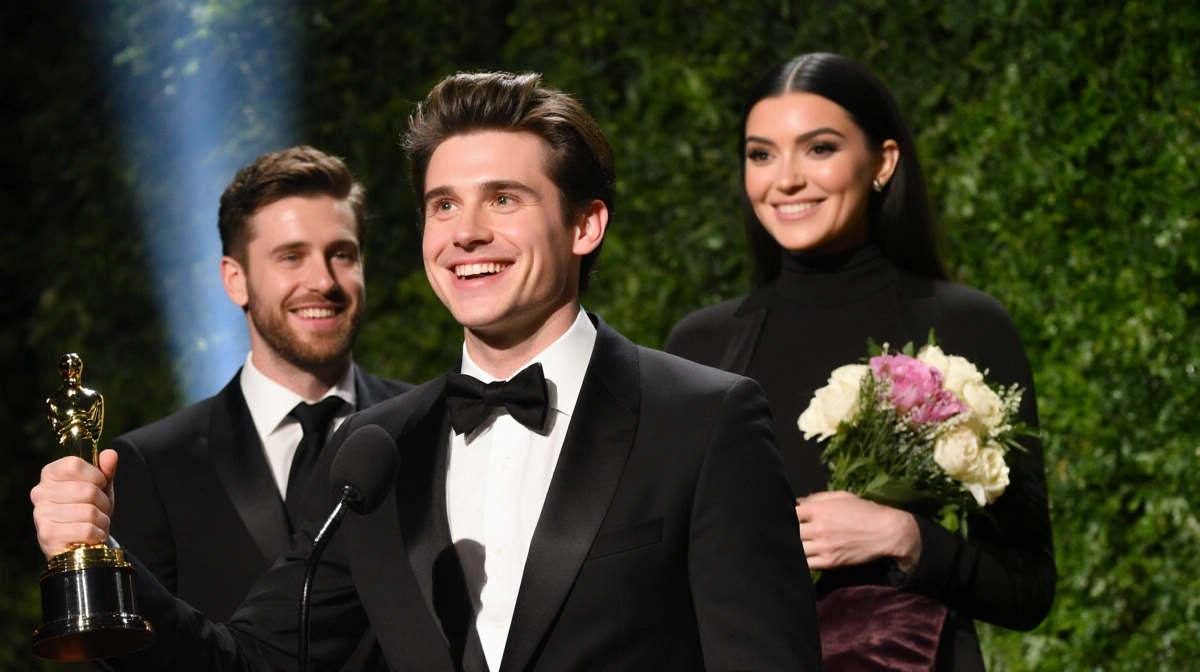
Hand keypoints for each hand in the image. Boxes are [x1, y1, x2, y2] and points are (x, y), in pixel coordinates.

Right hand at [30, 449, 117, 559]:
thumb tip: (110, 454)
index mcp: (50, 474)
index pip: (74, 465)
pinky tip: (91, 535)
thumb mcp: (100, 487)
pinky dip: (97, 533)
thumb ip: (106, 470)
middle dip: (102, 502)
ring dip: (101, 519)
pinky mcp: (48, 535)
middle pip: (87, 490)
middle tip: (99, 509)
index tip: (99, 485)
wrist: (79, 543)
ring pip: (89, 511)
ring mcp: (41, 514)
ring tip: (95, 523)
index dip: (96, 476)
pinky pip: (86, 530)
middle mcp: (40, 493)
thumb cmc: (88, 509)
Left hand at [796, 490, 920, 571]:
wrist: (886, 532)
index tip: (786, 516)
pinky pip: (807, 564)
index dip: (787, 514)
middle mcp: (819, 528)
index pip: (791, 513)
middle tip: (786, 531)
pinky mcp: (830, 561)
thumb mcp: (841, 496)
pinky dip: (802, 561)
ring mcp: (824, 546)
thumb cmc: (864, 510)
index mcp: (819, 509)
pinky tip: (801, 557)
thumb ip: (817, 498)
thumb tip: (798, 502)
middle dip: (788, 531)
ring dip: (795, 546)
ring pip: (797, 549)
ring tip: (793, 545)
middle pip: (791, 531)